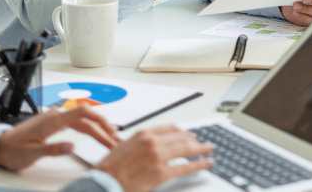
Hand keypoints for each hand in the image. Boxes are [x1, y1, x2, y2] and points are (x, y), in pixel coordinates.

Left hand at [0, 105, 119, 170]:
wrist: (0, 146)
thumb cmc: (13, 149)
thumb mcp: (32, 154)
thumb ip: (53, 149)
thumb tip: (72, 146)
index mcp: (53, 120)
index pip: (83, 112)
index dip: (99, 120)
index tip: (110, 131)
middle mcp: (57, 116)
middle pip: (87, 118)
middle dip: (104, 128)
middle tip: (115, 141)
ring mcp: (57, 118)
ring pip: (84, 120)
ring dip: (98, 128)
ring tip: (110, 138)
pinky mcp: (56, 123)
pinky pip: (78, 122)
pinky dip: (90, 127)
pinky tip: (96, 131)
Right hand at [95, 125, 213, 191]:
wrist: (103, 183)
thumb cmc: (109, 169)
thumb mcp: (124, 147)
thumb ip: (139, 143)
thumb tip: (150, 145)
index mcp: (144, 134)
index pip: (170, 128)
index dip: (182, 132)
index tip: (188, 134)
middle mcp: (153, 141)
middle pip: (180, 137)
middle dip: (193, 140)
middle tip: (201, 143)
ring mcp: (158, 156)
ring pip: (186, 148)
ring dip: (200, 149)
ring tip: (208, 149)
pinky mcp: (161, 173)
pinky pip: (185, 167)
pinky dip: (198, 164)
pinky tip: (206, 163)